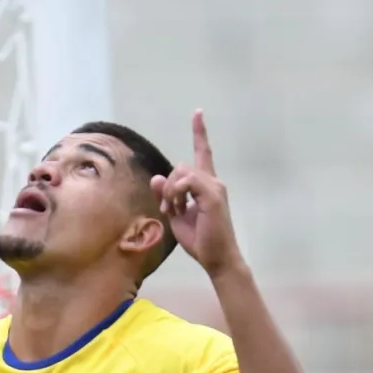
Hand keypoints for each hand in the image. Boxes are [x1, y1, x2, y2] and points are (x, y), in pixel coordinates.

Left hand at [150, 110, 241, 276]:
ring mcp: (215, 187)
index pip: (203, 153)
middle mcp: (213, 182)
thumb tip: (156, 178)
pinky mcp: (212, 195)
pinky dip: (175, 193)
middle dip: (167, 186)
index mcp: (206, 185)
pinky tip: (177, 208)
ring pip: (182, 171)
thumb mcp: (176, 216)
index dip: (200, 133)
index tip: (197, 113)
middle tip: (167, 208)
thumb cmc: (200, 240)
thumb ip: (167, 196)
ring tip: (173, 211)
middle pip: (181, 165)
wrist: (217, 258)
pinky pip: (186, 180)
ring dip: (170, 191)